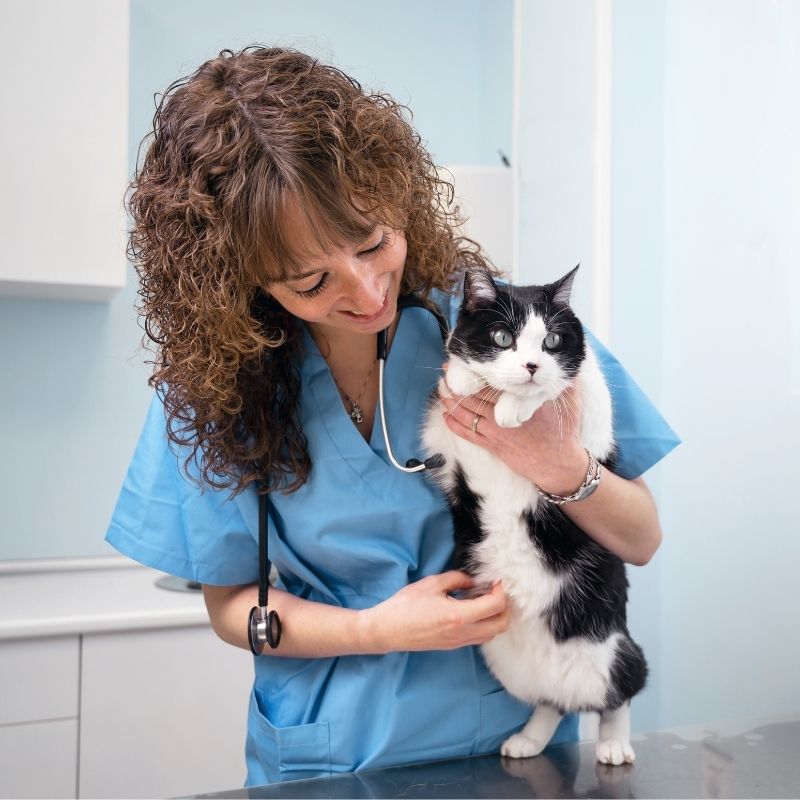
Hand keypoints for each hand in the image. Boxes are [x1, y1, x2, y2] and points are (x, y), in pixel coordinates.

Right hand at [360, 571, 509, 652]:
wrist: (387, 631)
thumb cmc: (406, 606)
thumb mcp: (431, 584)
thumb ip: (456, 579)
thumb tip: (472, 581)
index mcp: (459, 616)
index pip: (495, 606)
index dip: (501, 591)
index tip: (496, 581)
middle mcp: (463, 633)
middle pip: (500, 625)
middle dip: (504, 607)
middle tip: (495, 591)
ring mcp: (459, 642)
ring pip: (491, 633)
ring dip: (495, 617)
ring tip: (483, 599)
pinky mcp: (453, 646)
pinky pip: (478, 637)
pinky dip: (484, 624)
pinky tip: (472, 610)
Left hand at [438, 368, 588, 494]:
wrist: (558, 466)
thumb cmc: (564, 433)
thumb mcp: (571, 402)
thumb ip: (569, 381)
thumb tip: (572, 362)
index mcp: (521, 402)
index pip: (494, 384)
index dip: (478, 372)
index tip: (469, 359)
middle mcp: (504, 415)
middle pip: (474, 395)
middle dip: (459, 381)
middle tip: (448, 367)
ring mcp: (496, 432)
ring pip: (466, 413)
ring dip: (451, 399)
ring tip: (442, 385)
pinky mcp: (492, 446)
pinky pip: (467, 433)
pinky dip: (454, 423)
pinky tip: (445, 414)